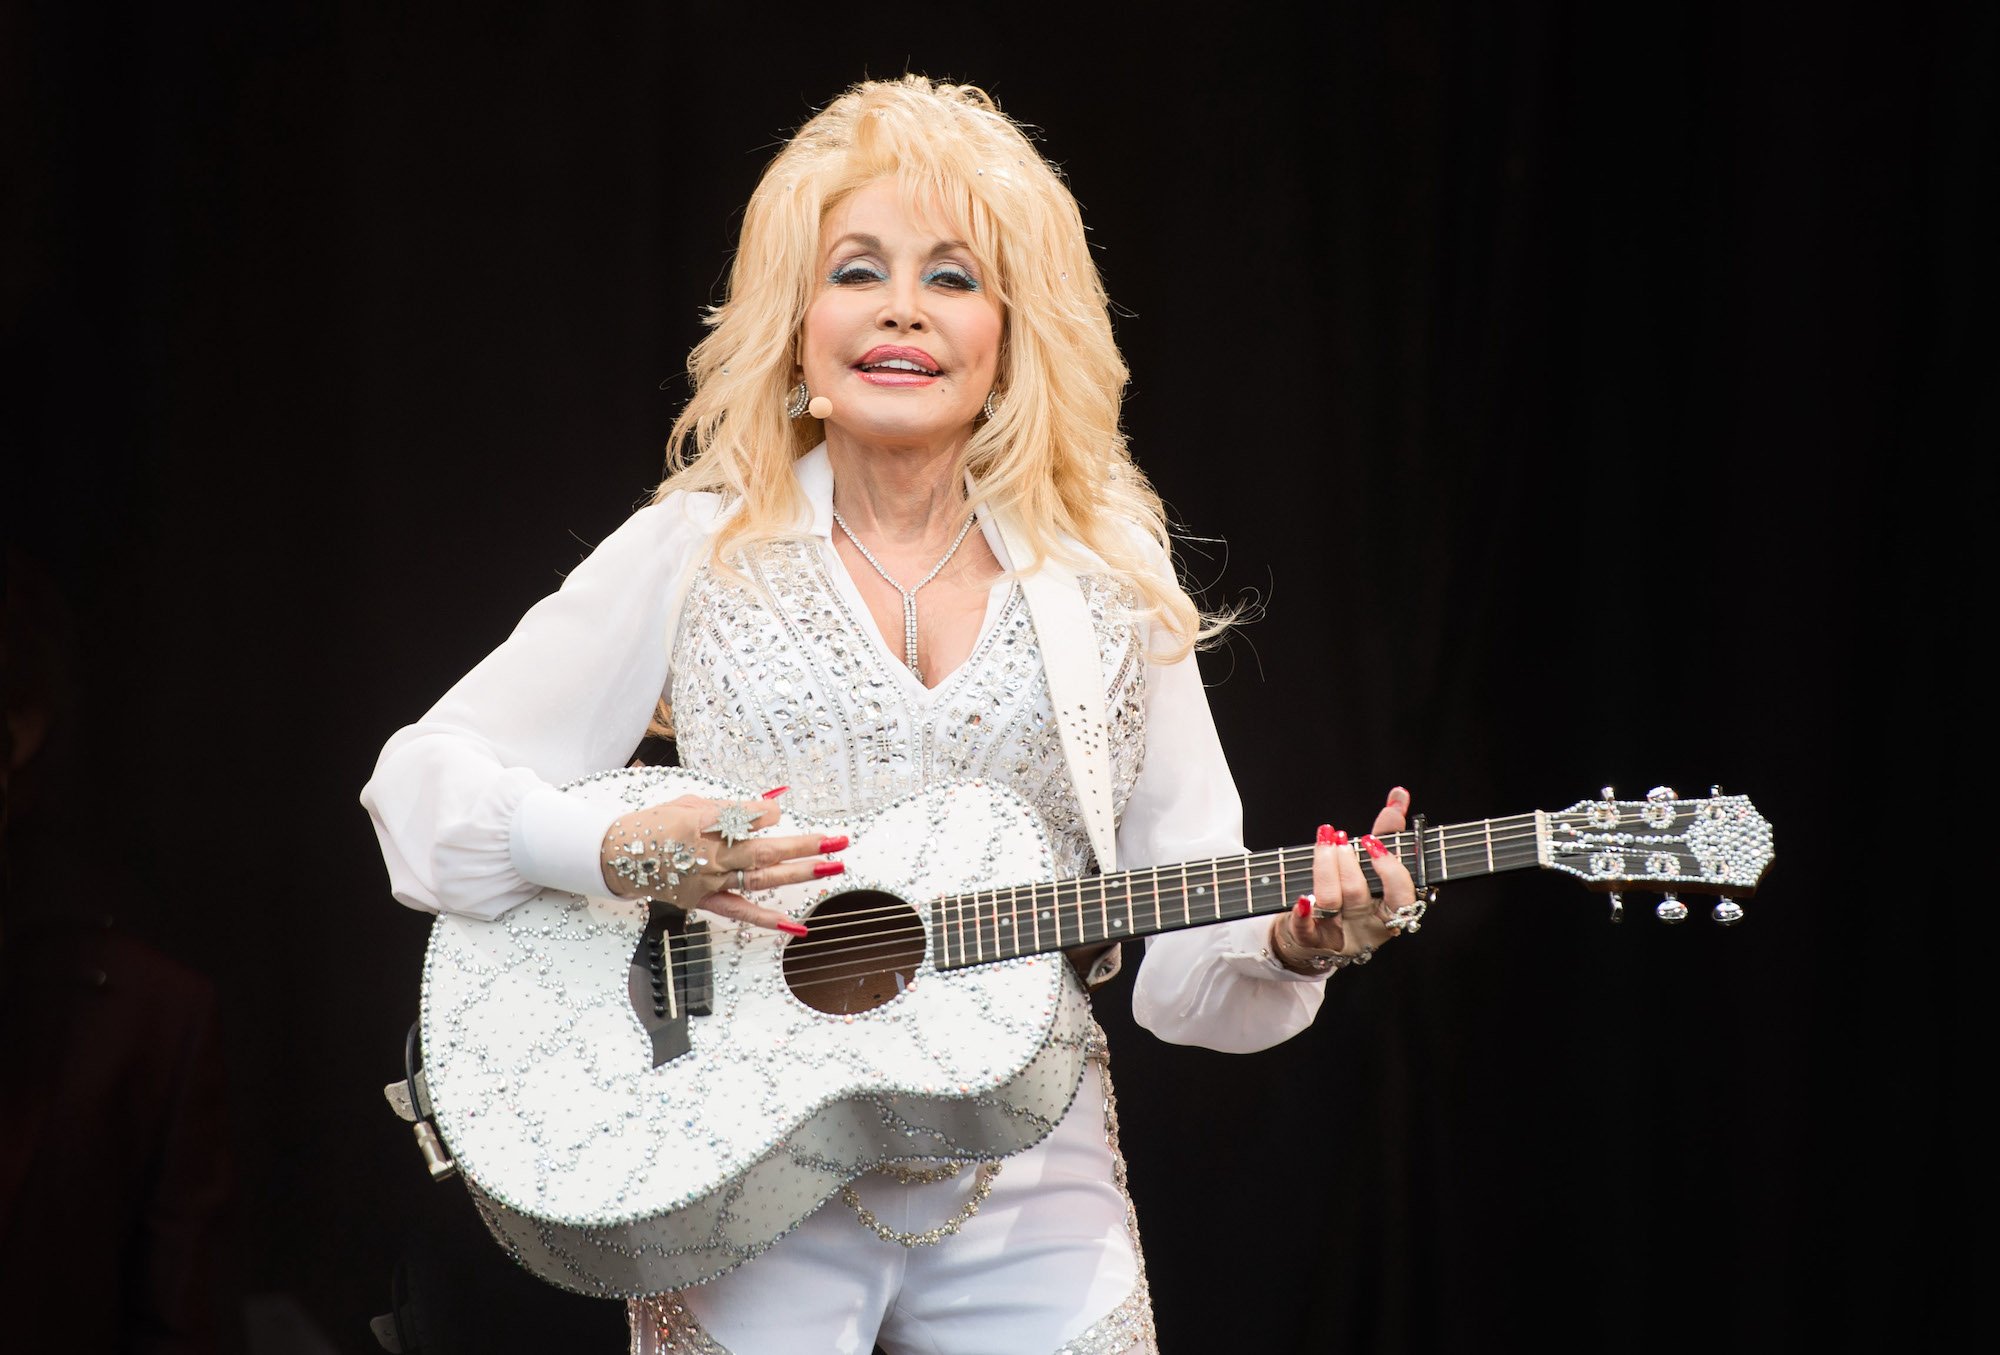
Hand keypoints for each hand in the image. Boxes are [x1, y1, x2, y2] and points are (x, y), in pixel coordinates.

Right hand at [599, 791, 846, 933]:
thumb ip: (731, 805)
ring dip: (801, 873)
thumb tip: (773, 803)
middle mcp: (708, 855)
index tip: (778, 811)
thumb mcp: (689, 801)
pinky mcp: (704, 900)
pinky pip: (741, 912)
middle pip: (766, 850)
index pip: (749, 817)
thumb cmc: (654, 823)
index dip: (768, 813)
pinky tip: (796, 924)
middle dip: (806, 844)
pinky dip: (769, 919)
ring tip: (834, 866)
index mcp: (701, 823)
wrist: (617, 857)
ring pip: (762, 879)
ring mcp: (708, 881)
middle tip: (839, 840)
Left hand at [1271, 786, 1415, 971]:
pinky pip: (1307, 931)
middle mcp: (1367, 925)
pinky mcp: (1312, 942)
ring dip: (1325, 868)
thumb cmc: (1353, 894)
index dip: (1390, 870)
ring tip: (1324, 843)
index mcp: (1390, 911)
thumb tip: (1399, 794)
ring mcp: (1340, 935)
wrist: (1318, 935)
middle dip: (1347, 861)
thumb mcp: (1373, 866)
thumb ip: (1389, 833)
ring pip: (1331, 902)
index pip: (1402, 896)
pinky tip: (1301, 898)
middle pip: (1358, 893)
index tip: (1373, 843)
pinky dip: (1303, 914)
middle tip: (1339, 838)